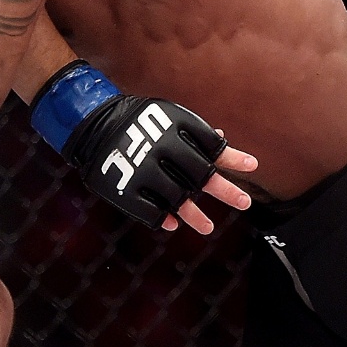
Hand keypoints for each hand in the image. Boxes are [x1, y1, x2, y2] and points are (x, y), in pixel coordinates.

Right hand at [31, 61, 255, 233]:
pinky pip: (149, 212)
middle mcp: (161, 153)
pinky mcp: (125, 190)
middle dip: (225, 190)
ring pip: (177, 200)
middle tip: (245, 203)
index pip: (210, 148)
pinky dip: (162, 219)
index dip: (232, 158)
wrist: (93, 124)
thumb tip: (224, 140)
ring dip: (195, 215)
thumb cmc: (139, 120)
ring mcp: (143, 173)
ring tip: (208, 228)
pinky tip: (172, 223)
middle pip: (200, 176)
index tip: (253, 166)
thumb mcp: (169, 118)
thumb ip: (196, 132)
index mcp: (173, 132)